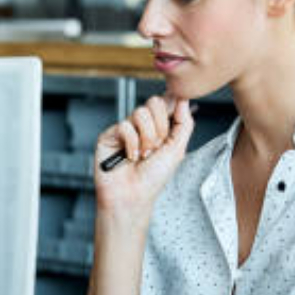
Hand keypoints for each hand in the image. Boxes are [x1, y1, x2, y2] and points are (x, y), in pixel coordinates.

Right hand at [93, 95, 193, 212]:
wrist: (133, 196)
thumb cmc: (153, 179)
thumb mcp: (177, 150)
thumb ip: (184, 123)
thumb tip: (183, 99)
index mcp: (159, 127)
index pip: (166, 102)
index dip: (172, 107)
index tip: (173, 120)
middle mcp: (142, 126)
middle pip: (154, 102)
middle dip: (161, 128)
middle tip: (157, 147)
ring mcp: (126, 129)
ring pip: (140, 113)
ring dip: (147, 138)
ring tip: (144, 155)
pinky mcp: (110, 134)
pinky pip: (125, 126)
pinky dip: (132, 144)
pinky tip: (130, 157)